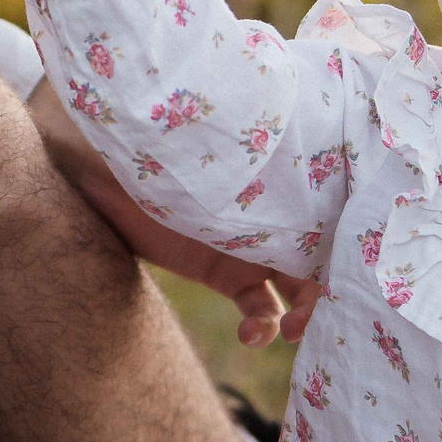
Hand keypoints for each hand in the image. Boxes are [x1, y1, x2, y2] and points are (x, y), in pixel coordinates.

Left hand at [31, 81, 318, 345]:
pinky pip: (259, 310)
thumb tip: (249, 104)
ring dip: (304, 314)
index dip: (343, 237)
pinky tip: (249, 337)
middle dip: (328, 286)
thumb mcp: (189, 140)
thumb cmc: (152, 138)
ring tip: (287, 330)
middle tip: (311, 312)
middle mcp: (274, 211)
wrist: (98, 163)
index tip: (338, 266)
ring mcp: (254, 247)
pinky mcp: (227, 276)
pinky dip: (263, 328)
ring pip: (299, 288)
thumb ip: (221, 141)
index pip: (331, 207)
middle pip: (324, 251)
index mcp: (278, 177)